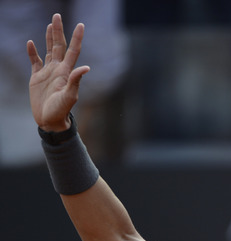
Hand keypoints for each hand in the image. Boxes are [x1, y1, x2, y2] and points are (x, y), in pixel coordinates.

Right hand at [26, 14, 88, 131]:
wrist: (50, 120)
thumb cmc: (61, 110)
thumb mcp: (69, 96)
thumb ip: (75, 81)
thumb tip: (86, 67)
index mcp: (66, 72)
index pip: (73, 51)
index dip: (77, 38)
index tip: (81, 24)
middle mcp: (58, 69)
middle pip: (59, 46)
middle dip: (58, 31)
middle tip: (57, 15)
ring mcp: (48, 72)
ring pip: (48, 50)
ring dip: (48, 37)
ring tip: (50, 24)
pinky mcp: (37, 77)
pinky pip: (34, 61)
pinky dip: (32, 52)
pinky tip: (31, 43)